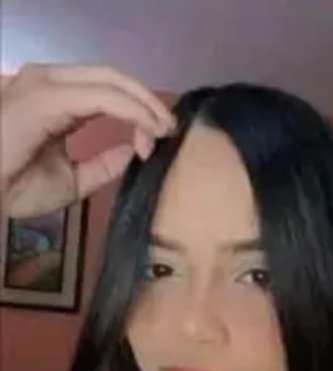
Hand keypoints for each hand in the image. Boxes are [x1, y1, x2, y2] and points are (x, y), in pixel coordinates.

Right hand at [1, 63, 175, 218]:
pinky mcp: (48, 97)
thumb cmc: (17, 186)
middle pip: (112, 77)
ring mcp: (46, 85)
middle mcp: (49, 82)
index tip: (159, 138)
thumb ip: (104, 163)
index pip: (106, 89)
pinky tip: (149, 129)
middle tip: (171, 128)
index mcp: (55, 98)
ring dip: (144, 105)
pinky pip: (103, 98)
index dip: (139, 109)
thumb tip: (135, 150)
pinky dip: (132, 112)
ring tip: (164, 129)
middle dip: (148, 101)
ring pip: (111, 81)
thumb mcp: (74, 178)